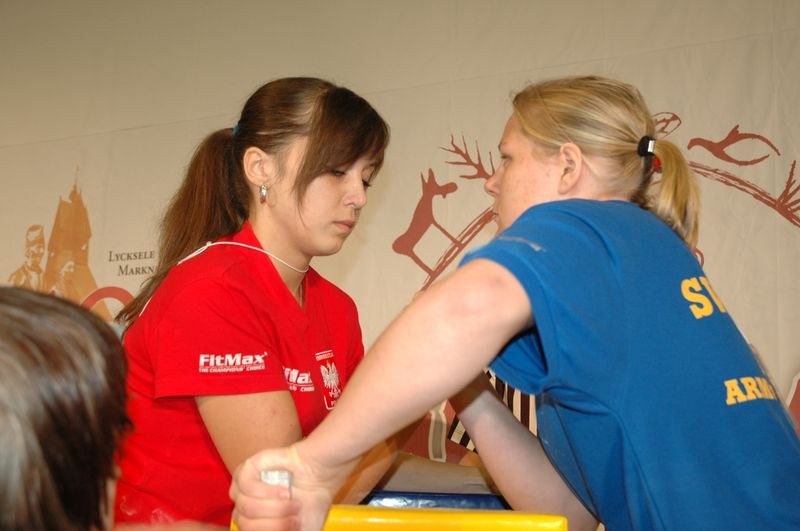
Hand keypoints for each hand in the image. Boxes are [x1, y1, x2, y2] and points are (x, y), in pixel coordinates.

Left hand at [230, 443, 356, 530]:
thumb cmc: (310, 504)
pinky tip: (284, 490)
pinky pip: (245, 485)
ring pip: (245, 505)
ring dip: (275, 508)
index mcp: (250, 520)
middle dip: (275, 523)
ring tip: (292, 501)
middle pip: (246, 523)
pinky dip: (267, 492)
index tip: (295, 525)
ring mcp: (244, 485)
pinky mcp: (249, 466)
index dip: (272, 530)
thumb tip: (271, 530)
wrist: (322, 477)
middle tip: (295, 513)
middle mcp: (244, 503)